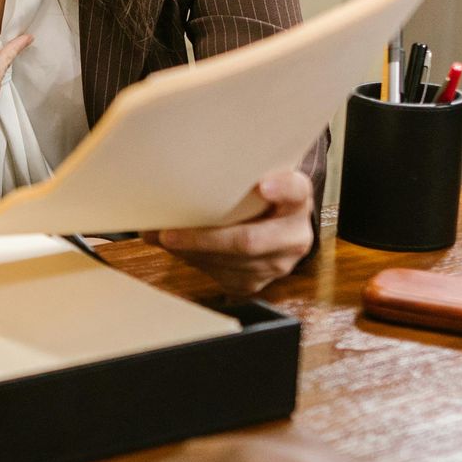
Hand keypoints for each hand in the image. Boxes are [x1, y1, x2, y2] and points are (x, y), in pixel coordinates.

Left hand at [143, 170, 312, 295]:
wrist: (274, 229)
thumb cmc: (254, 199)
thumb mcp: (252, 182)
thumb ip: (230, 178)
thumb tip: (168, 180)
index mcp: (296, 199)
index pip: (296, 191)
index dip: (281, 189)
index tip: (262, 186)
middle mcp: (293, 234)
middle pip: (250, 240)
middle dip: (204, 239)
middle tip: (169, 234)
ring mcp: (279, 263)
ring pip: (232, 263)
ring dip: (192, 253)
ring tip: (164, 239)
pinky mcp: (259, 282)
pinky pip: (223, 277)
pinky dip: (195, 263)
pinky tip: (178, 251)